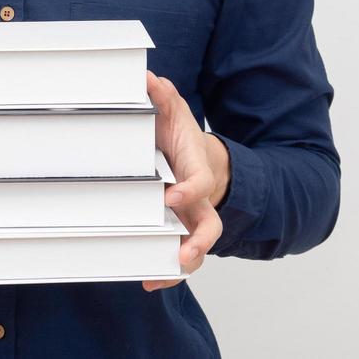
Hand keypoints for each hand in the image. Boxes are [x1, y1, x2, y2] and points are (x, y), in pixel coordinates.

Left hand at [142, 70, 225, 291]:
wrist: (192, 156)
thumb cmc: (181, 137)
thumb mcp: (173, 113)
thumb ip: (164, 97)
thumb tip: (150, 78)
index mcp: (198, 171)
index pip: (201, 183)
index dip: (189, 191)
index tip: (171, 195)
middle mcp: (200, 201)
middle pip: (210, 227)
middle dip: (198, 242)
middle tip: (182, 252)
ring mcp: (192, 220)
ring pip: (197, 249)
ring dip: (182, 264)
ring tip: (159, 274)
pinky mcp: (180, 231)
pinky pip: (179, 257)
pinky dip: (167, 272)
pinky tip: (148, 279)